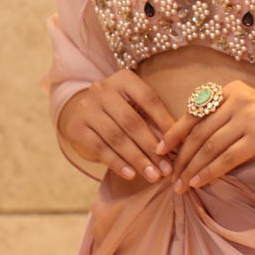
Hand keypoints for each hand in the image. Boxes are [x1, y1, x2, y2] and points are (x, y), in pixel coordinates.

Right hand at [58, 70, 178, 181]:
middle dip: (151, 148)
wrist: (85, 112)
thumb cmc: (122, 109)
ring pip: (116, 137)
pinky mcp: (76, 127)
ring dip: (137, 159)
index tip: (177, 145)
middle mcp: (102, 90)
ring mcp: (87, 108)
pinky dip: (117, 163)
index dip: (164, 122)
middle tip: (167, 169)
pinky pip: (99, 149)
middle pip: (131, 122)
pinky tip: (131, 175)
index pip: (148, 99)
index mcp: (124, 79)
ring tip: (153, 176)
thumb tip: (179, 145)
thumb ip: (156, 121)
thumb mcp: (138, 106)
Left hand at [155, 79, 254, 192]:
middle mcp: (240, 97)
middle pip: (200, 131)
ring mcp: (251, 115)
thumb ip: (224, 121)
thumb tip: (191, 144)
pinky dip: (210, 172)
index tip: (160, 150)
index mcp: (233, 89)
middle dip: (181, 157)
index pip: (195, 112)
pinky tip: (199, 183)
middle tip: (170, 177)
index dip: (175, 132)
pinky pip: (227, 157)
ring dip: (192, 168)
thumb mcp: (251, 115)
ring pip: (210, 146)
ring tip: (182, 185)